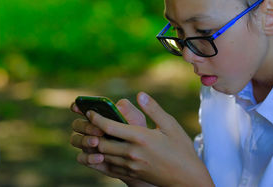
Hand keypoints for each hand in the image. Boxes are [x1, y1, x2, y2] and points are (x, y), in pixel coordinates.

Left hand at [84, 92, 213, 186]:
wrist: (187, 177)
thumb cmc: (181, 149)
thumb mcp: (170, 125)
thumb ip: (153, 109)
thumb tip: (140, 95)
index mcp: (141, 137)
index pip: (110, 127)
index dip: (97, 118)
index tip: (90, 112)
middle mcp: (132, 152)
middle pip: (101, 142)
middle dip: (90, 132)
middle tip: (85, 123)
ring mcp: (130, 166)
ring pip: (103, 155)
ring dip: (93, 146)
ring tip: (88, 135)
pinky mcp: (131, 175)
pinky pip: (108, 168)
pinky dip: (99, 160)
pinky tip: (97, 153)